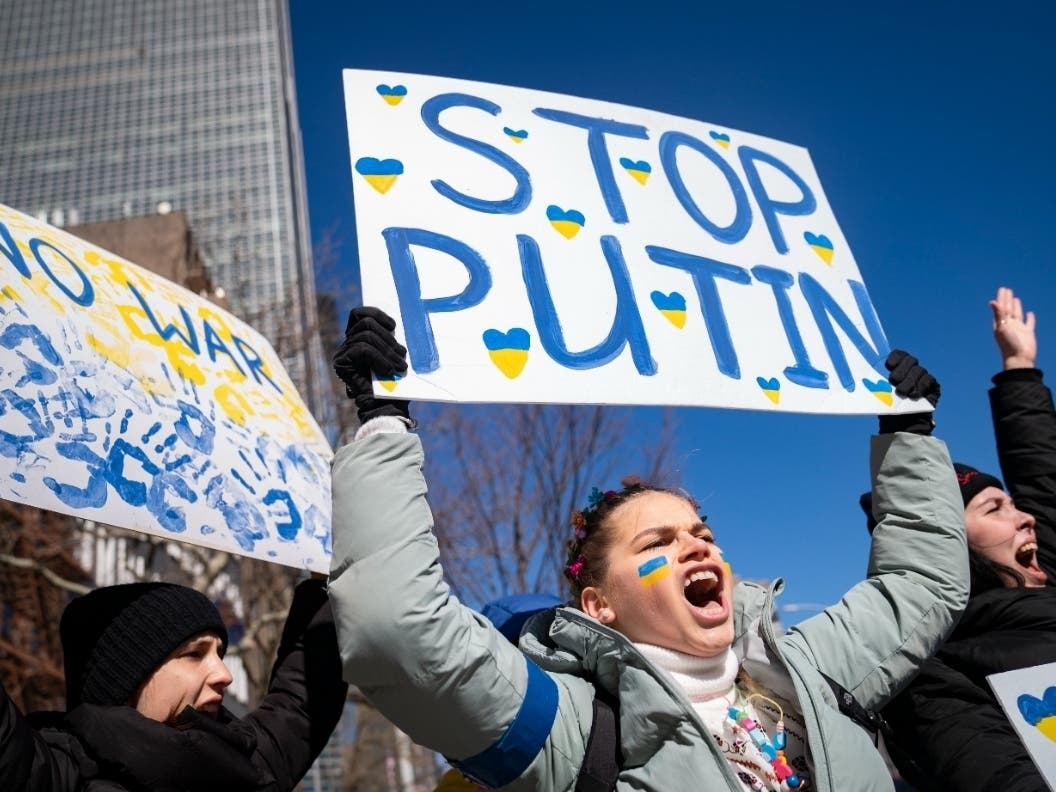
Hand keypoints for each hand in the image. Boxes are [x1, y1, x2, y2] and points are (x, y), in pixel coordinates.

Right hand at [332, 306, 410, 423]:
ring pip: (365, 335)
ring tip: (400, 366)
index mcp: (359, 339)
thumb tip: (394, 324)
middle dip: (388, 339)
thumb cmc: (394, 383)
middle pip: (365, 323)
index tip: (393, 327)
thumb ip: (389, 339)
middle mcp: (347, 344)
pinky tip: (389, 371)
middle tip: (402, 356)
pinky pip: (362, 349)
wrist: (385, 408)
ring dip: (387, 350)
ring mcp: (342, 353)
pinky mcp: (341, 363)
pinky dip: (380, 359)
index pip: (359, 314)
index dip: (376, 314)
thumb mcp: (394, 355)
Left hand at [878, 349, 939, 434]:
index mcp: (897, 367)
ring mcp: (923, 377)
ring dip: (910, 381)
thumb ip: (876, 382)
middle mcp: (911, 370)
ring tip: (902, 393)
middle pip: (910, 360)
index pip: (898, 354)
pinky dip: (921, 386)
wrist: (901, 425)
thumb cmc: (888, 407)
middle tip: (893, 381)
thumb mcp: (879, 393)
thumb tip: (864, 376)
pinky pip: (929, 380)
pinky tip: (914, 395)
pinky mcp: (933, 386)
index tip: (888, 365)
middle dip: (902, 370)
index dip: (895, 357)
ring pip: (919, 370)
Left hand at [990, 286, 1036, 369]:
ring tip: (1015, 298)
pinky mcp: (1028, 333)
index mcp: (1001, 323)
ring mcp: (1018, 329)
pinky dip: (1030, 318)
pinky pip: (1029, 323)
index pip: (1001, 307)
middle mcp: (1009, 325)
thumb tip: (992, 301)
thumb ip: (999, 314)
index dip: (1001, 298)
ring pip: (1018, 314)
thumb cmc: (1008, 344)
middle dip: (1007, 299)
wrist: (1019, 359)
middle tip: (1007, 289)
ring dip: (1017, 306)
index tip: (1002, 289)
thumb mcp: (1002, 327)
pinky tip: (1030, 313)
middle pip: (1008, 309)